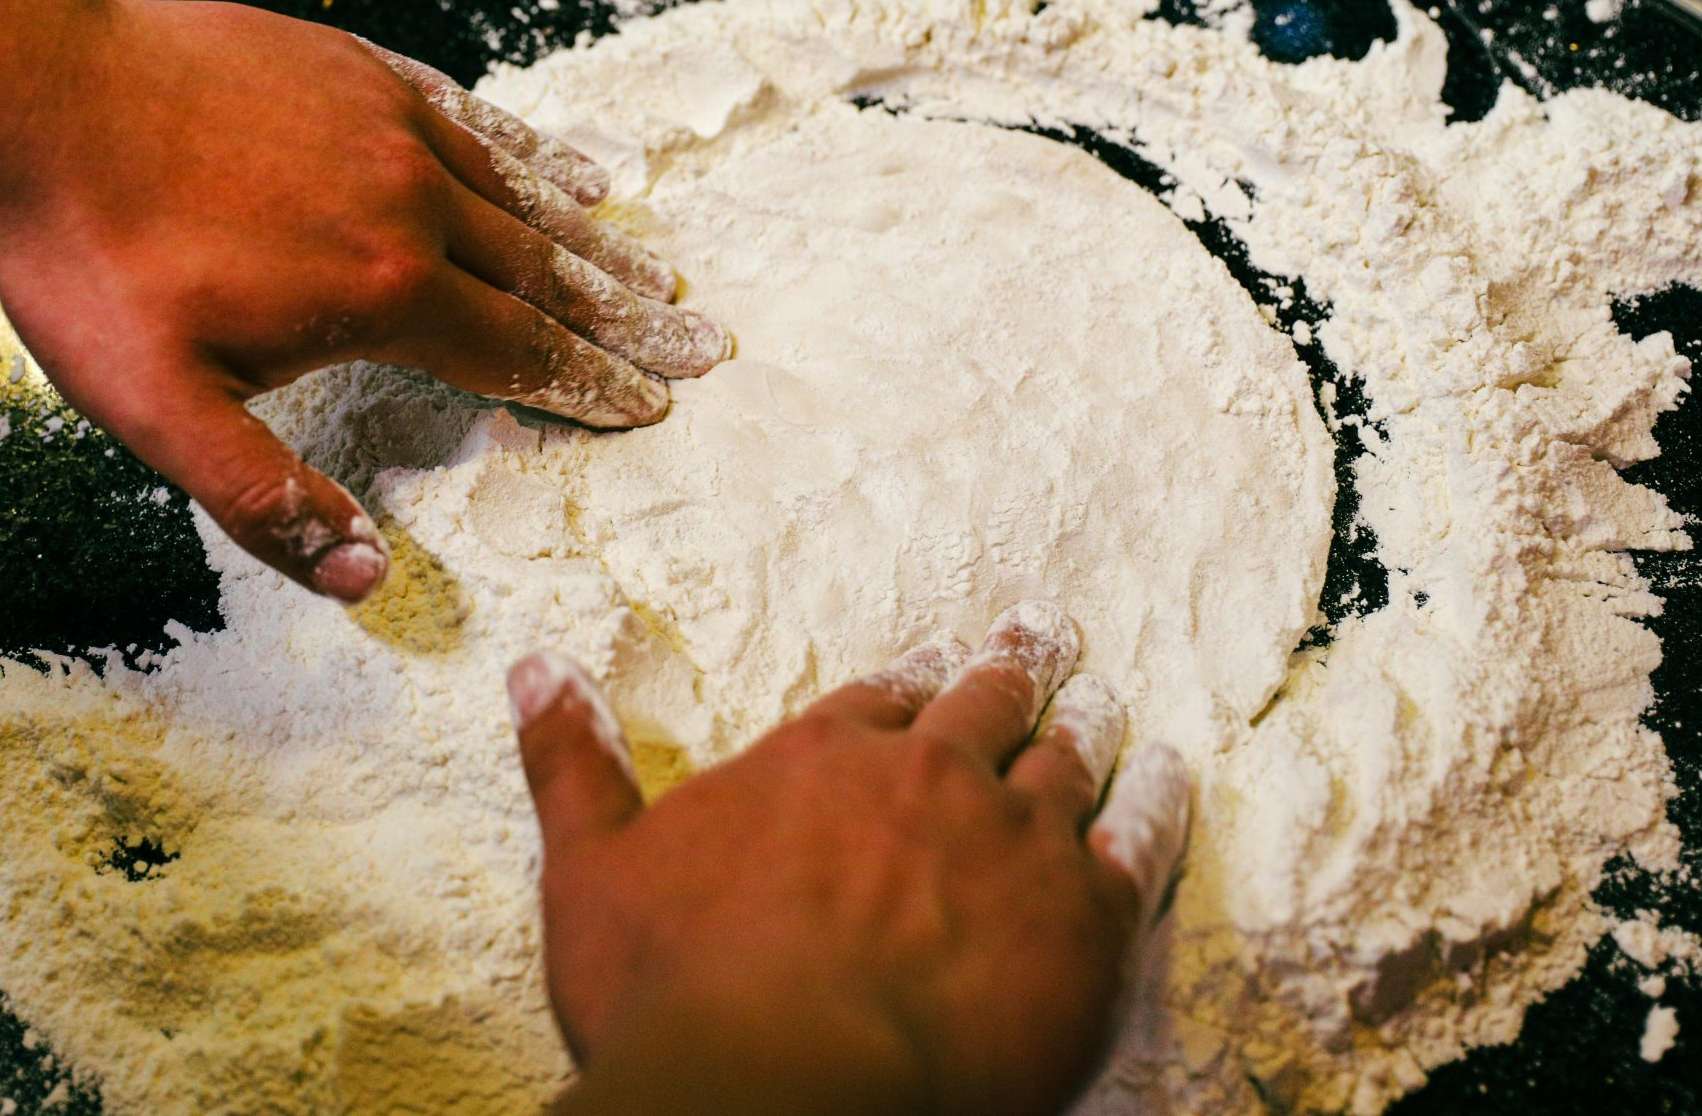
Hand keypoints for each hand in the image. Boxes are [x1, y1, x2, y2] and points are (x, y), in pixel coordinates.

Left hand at [0, 0, 730, 599]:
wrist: (38, 90)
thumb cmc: (89, 256)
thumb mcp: (156, 410)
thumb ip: (265, 495)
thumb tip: (363, 575)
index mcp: (384, 289)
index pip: (518, 353)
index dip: (588, 387)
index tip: (651, 407)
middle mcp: (413, 200)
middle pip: (549, 273)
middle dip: (628, 319)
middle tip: (701, 344)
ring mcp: (388, 122)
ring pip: (522, 192)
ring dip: (594, 241)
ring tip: (655, 268)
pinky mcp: (355, 68)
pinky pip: (469, 114)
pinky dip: (528, 149)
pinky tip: (560, 164)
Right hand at [509, 604, 1192, 1115]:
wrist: (786, 1091)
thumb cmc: (677, 992)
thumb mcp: (593, 868)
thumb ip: (571, 763)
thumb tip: (533, 668)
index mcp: (819, 759)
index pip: (880, 696)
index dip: (914, 678)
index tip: (938, 660)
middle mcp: (925, 775)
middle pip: (985, 702)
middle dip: (1016, 665)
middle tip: (1046, 633)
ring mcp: (1012, 838)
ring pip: (1067, 755)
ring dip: (1087, 720)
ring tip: (1106, 699)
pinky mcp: (1084, 913)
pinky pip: (1138, 837)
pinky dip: (1157, 798)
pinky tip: (1168, 777)